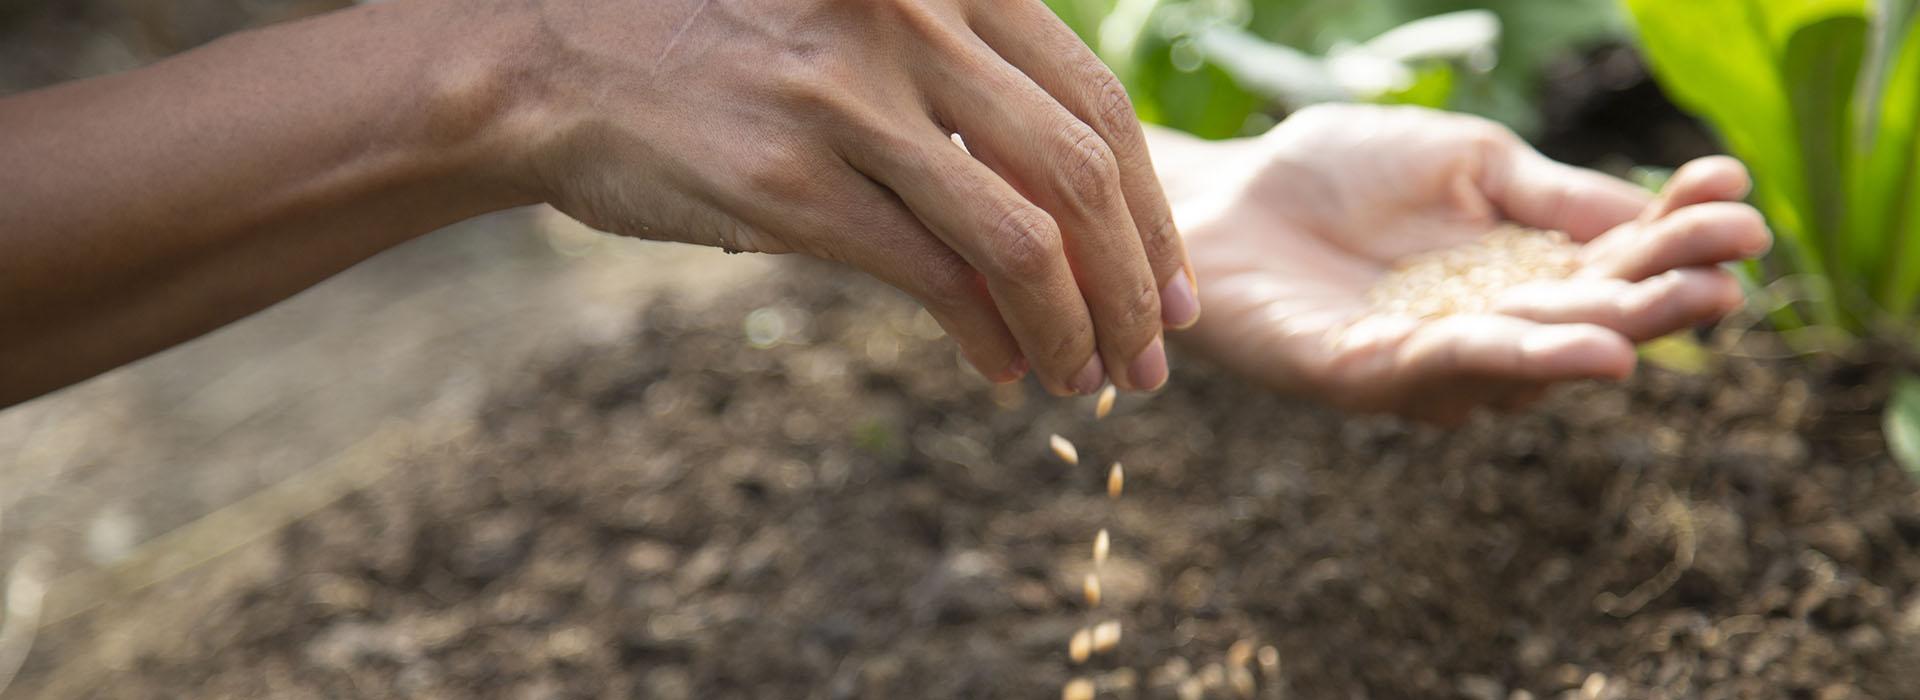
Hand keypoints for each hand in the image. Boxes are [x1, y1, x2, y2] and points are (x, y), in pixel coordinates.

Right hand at [501, 0, 1196, 393]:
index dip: (1151, 206)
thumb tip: (1066, 202)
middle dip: (1133, 279)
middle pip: (1079, 169)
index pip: (1094, 100)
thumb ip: (958, 80)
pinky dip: (991, 337)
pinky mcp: (790, 184)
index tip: (1170, 282)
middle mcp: (907, 22)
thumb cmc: (715, 48)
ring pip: (1022, 237)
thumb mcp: (857, 23)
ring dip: (1076, 326)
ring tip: (1090, 379)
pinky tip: (1005, 370)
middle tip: (1155, 353)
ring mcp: (849, 102)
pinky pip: (934, 277)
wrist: (550, 62)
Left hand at [1164, 104, 1770, 423]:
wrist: (1221, 192)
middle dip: (1662, 294)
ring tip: (1666, 316)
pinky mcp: (1359, 378)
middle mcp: (1488, 327)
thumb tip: (1655, 211)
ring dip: (1599, 335)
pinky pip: (1441, 371)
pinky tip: (1578, 348)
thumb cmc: (1338, 171)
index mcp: (1522, 269)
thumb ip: (1548, 193)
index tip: (1737, 194)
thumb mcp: (1466, 161)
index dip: (1679, 232)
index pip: (1617, 259)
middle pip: (1589, 320)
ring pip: (1527, 359)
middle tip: (1731, 270)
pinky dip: (1510, 357)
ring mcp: (1427, 361)